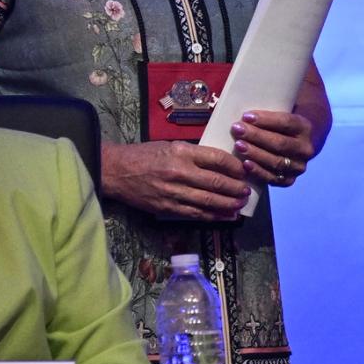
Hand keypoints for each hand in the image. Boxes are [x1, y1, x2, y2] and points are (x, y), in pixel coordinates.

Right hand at [101, 141, 250, 221]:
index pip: (217, 159)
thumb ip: (195, 154)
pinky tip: (225, 216)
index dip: (235, 166)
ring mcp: (173, 192)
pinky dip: (213, 216)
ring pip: (208, 201)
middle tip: (247, 191)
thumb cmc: (145, 155)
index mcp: (182, 152)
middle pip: (216, 182)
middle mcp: (179, 172)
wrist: (116, 171)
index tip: (245, 170)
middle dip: (236, 188)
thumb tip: (221, 164)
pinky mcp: (167, 208)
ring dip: (228, 205)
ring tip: (241, 205)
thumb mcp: (172, 146)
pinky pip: (195, 213)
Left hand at [231, 111, 316, 187]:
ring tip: (238, 145)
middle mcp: (306, 148)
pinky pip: (273, 178)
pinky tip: (246, 164)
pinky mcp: (290, 179)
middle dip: (256, 136)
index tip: (246, 116)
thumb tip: (249, 89)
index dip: (266, 120)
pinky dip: (259, 172)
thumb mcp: (287, 109)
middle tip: (237, 129)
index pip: (286, 123)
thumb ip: (274, 103)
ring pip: (276, 161)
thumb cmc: (287, 121)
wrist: (306, 140)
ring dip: (255, 153)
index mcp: (306, 127)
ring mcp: (299, 166)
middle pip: (279, 143)